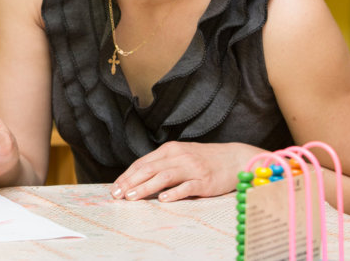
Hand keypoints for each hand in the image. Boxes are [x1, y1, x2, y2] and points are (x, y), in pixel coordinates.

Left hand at [110, 142, 263, 201]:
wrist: (234, 159)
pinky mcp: (204, 181)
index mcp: (170, 150)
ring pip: (163, 177)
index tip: (115, 187)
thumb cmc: (204, 159)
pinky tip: (163, 199)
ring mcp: (192, 168)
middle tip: (117, 194)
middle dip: (130, 182)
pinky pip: (186, 187)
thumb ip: (162, 164)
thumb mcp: (181, 156)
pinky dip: (174, 193)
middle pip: (149, 169)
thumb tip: (138, 178)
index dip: (127, 175)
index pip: (143, 163)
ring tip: (132, 197)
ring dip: (146, 187)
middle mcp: (179, 157)